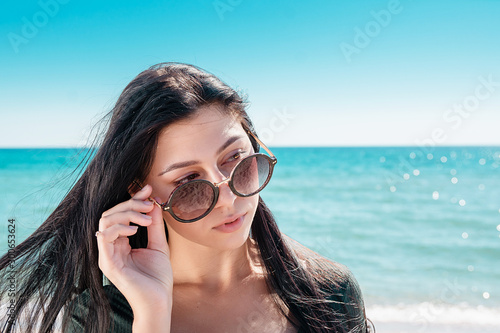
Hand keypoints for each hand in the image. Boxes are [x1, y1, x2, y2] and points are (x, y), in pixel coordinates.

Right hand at [96, 184, 172, 314]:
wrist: (159, 300)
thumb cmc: (158, 277)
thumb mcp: (159, 244)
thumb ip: (155, 225)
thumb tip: (153, 202)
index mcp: (121, 242)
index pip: (121, 214)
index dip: (133, 199)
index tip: (148, 189)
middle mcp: (111, 246)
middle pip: (110, 213)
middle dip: (130, 204)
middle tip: (148, 204)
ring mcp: (108, 254)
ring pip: (105, 221)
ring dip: (126, 213)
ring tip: (145, 219)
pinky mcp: (108, 263)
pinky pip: (104, 237)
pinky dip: (118, 228)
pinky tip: (134, 230)